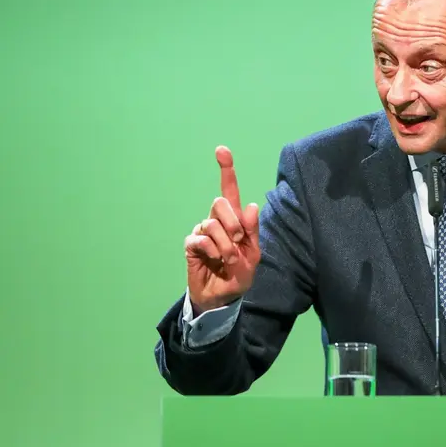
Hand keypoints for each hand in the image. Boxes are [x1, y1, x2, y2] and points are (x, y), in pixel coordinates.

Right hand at [184, 146, 260, 313]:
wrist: (223, 296)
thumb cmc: (239, 274)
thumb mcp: (253, 255)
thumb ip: (253, 232)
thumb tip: (253, 206)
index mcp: (235, 220)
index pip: (229, 190)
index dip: (226, 169)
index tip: (221, 150)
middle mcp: (217, 220)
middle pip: (220, 202)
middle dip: (233, 222)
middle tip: (238, 241)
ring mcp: (202, 231)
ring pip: (212, 223)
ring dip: (225, 244)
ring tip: (227, 259)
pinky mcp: (191, 245)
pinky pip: (200, 239)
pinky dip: (212, 251)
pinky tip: (214, 260)